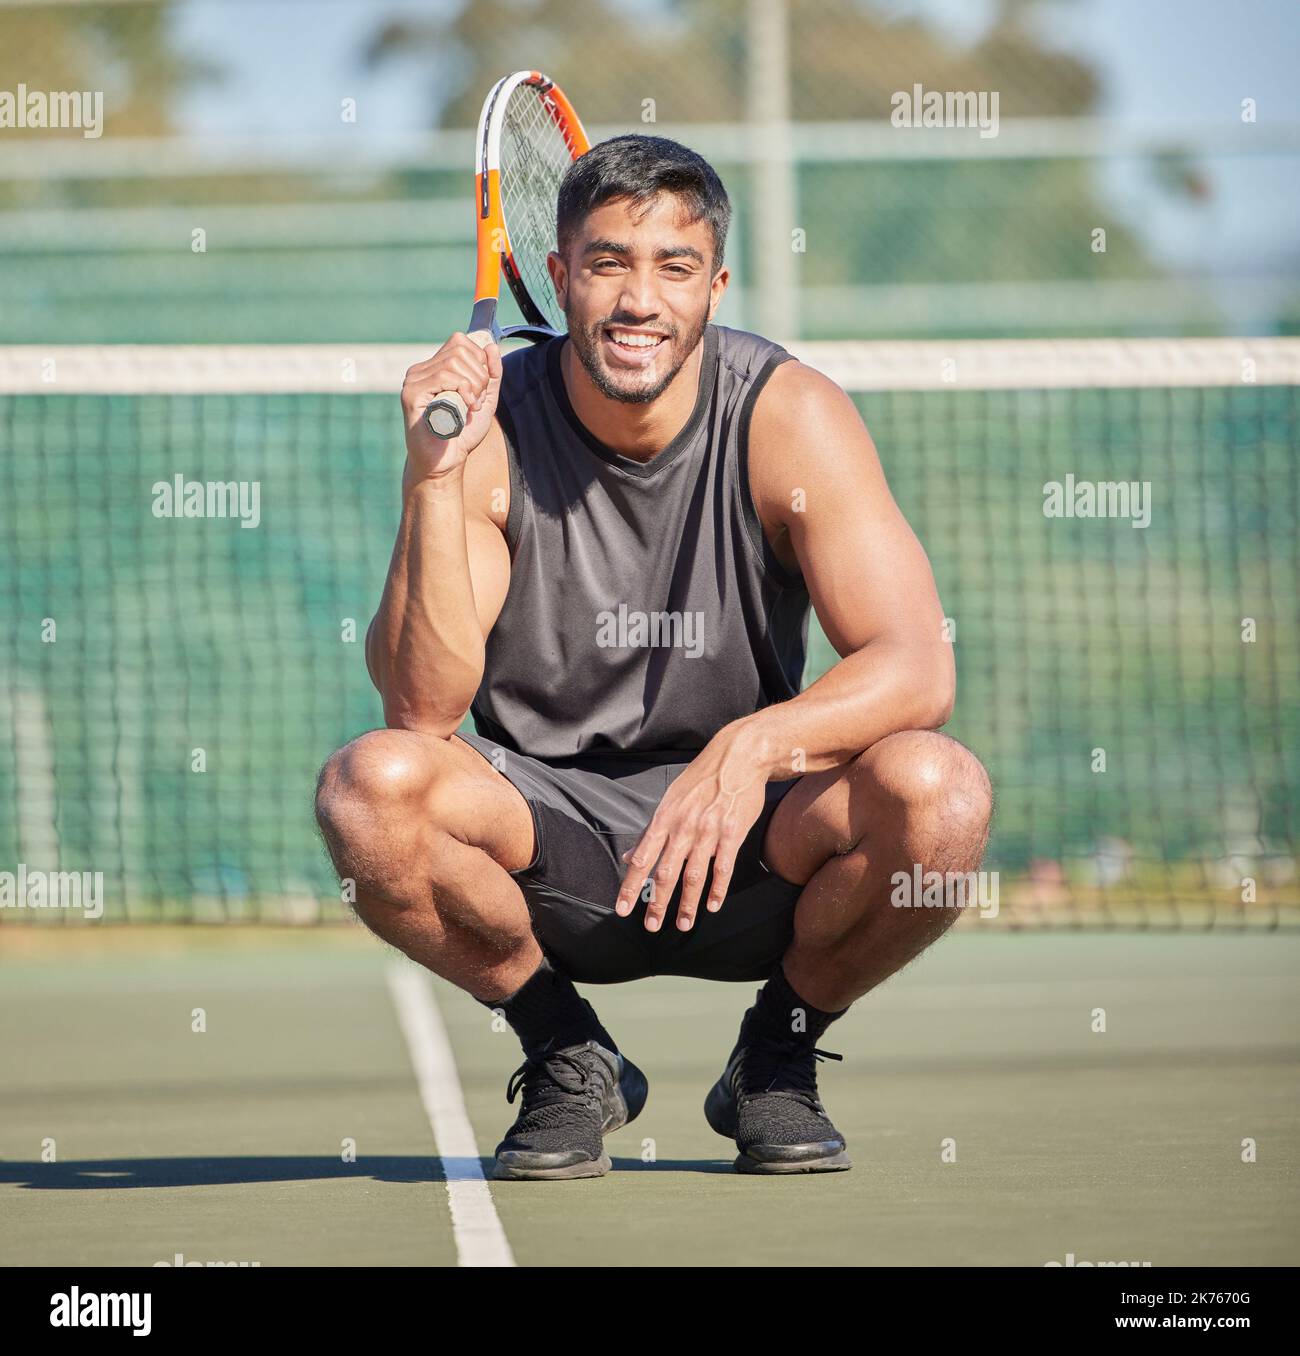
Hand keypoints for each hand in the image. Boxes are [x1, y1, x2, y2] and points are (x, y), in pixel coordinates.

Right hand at [400, 333, 501, 481]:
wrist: (446, 462)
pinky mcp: (412, 393)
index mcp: (435, 368)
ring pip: (454, 361)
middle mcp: (421, 370)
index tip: (481, 390)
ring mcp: (414, 380)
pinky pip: (443, 376)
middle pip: (460, 350)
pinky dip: (463, 390)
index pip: (460, 342)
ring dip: (473, 386)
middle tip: (477, 402)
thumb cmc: (462, 434)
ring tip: (471, 407)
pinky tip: (465, 408)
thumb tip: (491, 345)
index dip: (479, 361)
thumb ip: (491, 374)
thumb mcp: (485, 400)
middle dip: (479, 376)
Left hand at [616, 727, 768, 932]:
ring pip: (694, 875)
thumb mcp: (670, 799)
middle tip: (650, 926)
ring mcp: (709, 831)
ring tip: (683, 925)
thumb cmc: (701, 779)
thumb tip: (628, 856)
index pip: (642, 858)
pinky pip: (723, 867)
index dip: (631, 886)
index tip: (622, 908)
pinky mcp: (733, 833)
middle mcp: (683, 827)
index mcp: (665, 818)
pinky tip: (712, 905)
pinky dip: (718, 889)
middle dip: (657, 902)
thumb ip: (650, 831)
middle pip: (666, 872)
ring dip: (687, 904)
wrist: (738, 757)